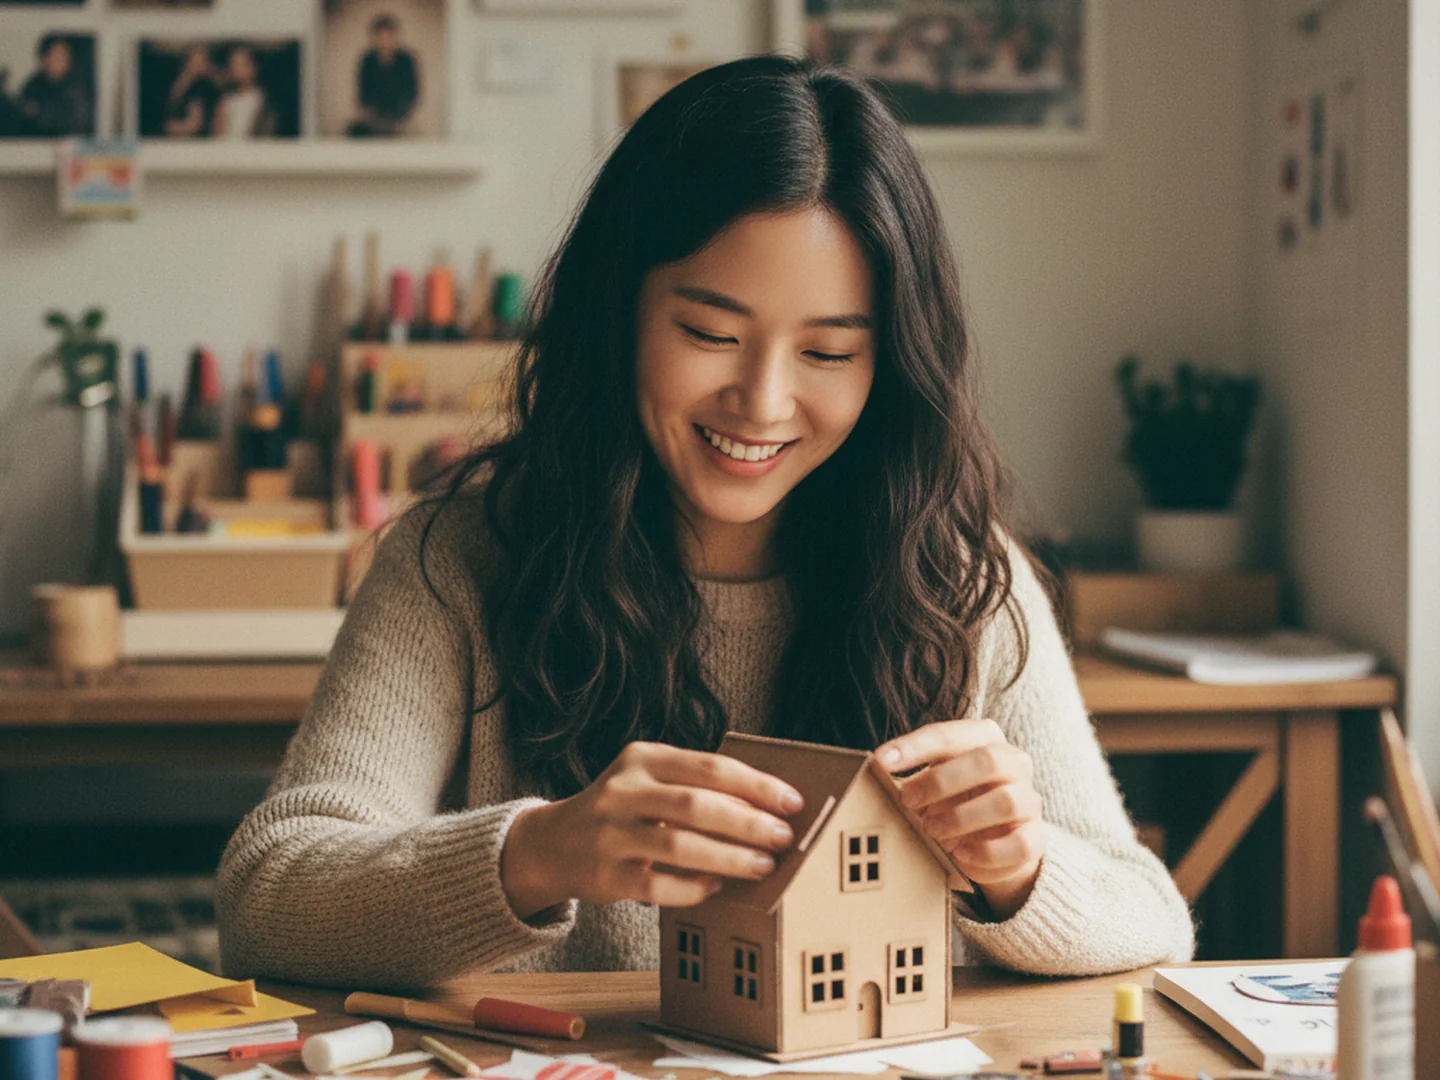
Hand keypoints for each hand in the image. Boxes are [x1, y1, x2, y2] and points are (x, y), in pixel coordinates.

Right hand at [500, 742, 803, 918]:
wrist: (553, 842)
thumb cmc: (621, 808)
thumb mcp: (648, 778)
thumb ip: (694, 784)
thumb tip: (767, 806)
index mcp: (643, 758)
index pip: (710, 767)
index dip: (757, 786)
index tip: (792, 803)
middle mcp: (622, 790)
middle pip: (697, 805)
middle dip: (749, 823)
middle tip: (784, 838)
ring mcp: (610, 833)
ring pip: (678, 846)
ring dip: (729, 858)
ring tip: (762, 866)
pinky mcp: (604, 875)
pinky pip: (657, 885)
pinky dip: (693, 888)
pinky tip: (716, 887)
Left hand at [877, 720, 1043, 919]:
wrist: (997, 843)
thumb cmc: (957, 802)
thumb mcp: (936, 783)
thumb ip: (916, 777)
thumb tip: (881, 775)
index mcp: (986, 739)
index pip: (951, 734)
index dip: (915, 746)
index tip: (881, 760)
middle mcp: (1014, 763)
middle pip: (987, 760)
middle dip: (940, 781)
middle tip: (908, 801)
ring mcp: (1029, 800)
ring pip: (1005, 801)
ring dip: (960, 817)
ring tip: (931, 830)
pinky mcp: (1035, 838)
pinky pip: (1018, 844)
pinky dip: (984, 851)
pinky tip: (960, 853)